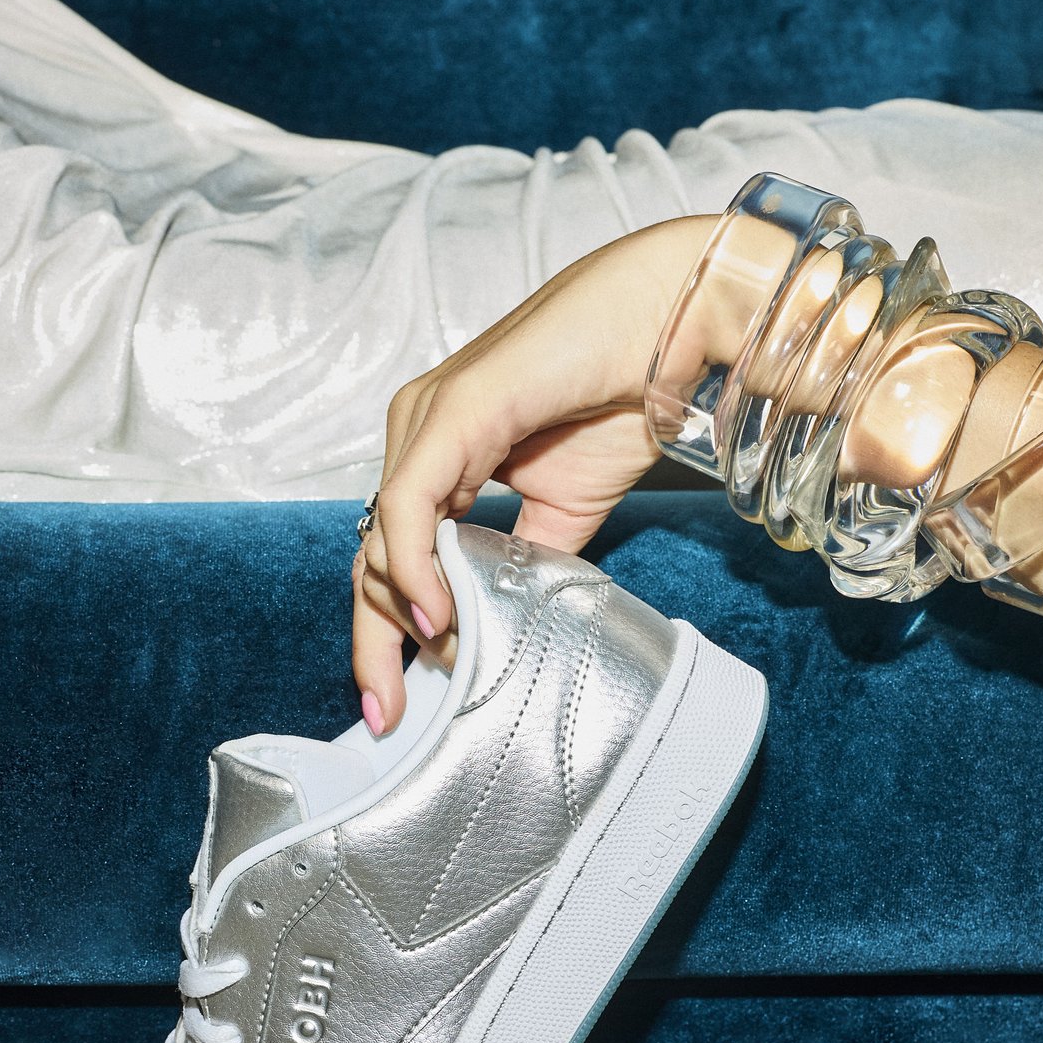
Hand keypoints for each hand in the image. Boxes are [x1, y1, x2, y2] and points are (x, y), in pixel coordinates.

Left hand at [352, 215, 716, 734]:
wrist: (671, 327)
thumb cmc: (622, 395)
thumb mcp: (565, 510)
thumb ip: (522, 563)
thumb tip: (498, 629)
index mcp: (439, 453)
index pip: (390, 555)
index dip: (382, 634)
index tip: (390, 706)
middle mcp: (419, 432)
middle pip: (371, 555)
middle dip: (372, 643)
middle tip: (388, 715)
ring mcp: (427, 418)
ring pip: (381, 534)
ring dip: (402, 612)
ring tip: (443, 663)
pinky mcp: (452, 410)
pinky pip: (409, 503)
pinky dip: (414, 563)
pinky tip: (435, 611)